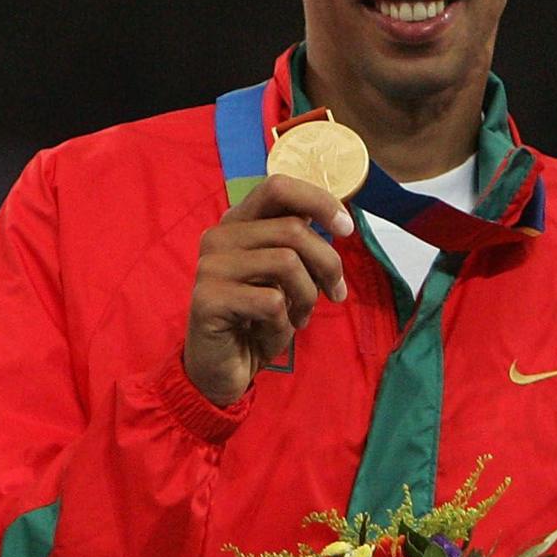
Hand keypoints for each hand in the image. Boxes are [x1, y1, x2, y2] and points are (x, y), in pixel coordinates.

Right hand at [184, 176, 354, 406]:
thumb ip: (300, 244)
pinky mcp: (209, 299)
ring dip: (307, 298)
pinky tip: (270, 336)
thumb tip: (339, 223)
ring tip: (299, 318)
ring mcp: (211, 266)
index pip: (279, 187)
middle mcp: (219, 237)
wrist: (222, 369)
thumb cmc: (257, 320)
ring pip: (287, 263)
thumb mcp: (285, 276)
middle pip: (293, 229)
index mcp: (238, 223)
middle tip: (335, 294)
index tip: (347, 229)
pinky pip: (271, 302)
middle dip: (328, 264)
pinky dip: (283, 325)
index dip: (319, 201)